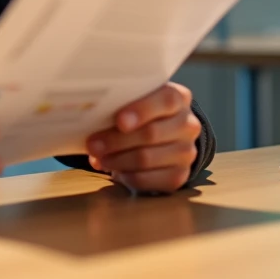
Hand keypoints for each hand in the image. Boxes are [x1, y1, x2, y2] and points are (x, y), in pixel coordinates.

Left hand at [85, 82, 201, 192]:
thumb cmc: (143, 113)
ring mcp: (187, 152)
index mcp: (179, 98)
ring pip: (147, 158)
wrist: (166, 137)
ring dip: (117, 160)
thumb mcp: (137, 101)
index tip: (120, 121)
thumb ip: (122, 103)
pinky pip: (148, 179)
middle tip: (93, 144)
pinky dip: (126, 175)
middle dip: (117, 140)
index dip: (142, 110)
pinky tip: (113, 169)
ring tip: (98, 157)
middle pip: (152, 133)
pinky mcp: (179, 176)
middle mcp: (188, 125)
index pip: (166, 100)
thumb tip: (91, 116)